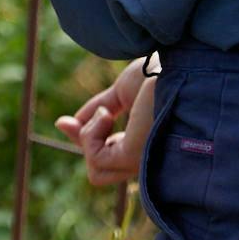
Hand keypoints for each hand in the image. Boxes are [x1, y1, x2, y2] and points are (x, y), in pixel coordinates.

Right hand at [55, 56, 154, 185]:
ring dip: (89, 136)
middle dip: (84, 141)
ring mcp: (141, 162)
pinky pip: (96, 157)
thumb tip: (63, 125)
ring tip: (107, 112)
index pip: (109, 161)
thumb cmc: (160, 75)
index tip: (65, 122)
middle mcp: (146, 160)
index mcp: (147, 147)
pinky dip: (91, 133)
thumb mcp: (121, 94)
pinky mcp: (134, 158)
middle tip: (93, 114)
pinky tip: (106, 114)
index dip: (85, 140)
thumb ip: (96, 112)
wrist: (175, 66)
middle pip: (99, 173)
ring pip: (95, 171)